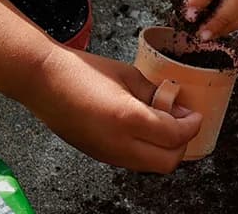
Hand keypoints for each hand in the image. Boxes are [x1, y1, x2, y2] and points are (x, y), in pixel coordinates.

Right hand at [0, 0, 201, 172]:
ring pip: (150, 166)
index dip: (191, 125)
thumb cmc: (84, 71)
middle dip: (182, 144)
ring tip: (163, 123)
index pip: (176, 136)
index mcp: (129, 119)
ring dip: (164, 149)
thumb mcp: (127, 75)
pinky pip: (132, 161)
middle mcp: (120, 144)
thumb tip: (177, 107)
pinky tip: (142, 128)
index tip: (194, 113)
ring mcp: (107, 155)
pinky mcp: (97, 156)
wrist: (42, 81)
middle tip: (182, 122)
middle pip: (167, 162)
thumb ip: (155, 94)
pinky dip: (145, 150)